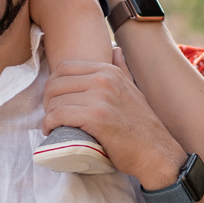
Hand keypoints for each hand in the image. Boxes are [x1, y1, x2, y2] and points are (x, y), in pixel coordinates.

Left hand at [43, 59, 187, 188]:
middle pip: (55, 83)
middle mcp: (104, 80)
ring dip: (48, 115)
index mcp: (109, 71)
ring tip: (52, 125)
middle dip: (47, 100)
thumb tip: (115, 50)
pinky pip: (59, 115)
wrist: (156, 152)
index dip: (53, 84)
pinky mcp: (96, 118)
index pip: (65, 67)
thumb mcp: (133, 89)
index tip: (55, 100)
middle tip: (51, 115)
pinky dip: (50, 124)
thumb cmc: (140, 125)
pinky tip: (52, 131)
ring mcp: (100, 98)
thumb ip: (122, 69)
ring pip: (55, 100)